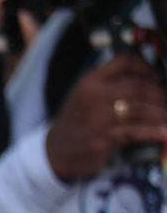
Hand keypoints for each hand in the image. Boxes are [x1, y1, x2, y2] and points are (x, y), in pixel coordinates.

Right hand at [46, 56, 166, 182]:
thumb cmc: (78, 120)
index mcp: (89, 82)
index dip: (145, 67)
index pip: (123, 62)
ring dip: (160, 113)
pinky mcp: (103, 139)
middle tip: (165, 100)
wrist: (56, 150)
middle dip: (158, 94)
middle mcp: (94, 97)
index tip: (156, 76)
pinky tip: (164, 132)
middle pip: (137, 87)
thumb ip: (109, 83)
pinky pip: (135, 132)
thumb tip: (148, 78)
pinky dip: (153, 132)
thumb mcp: (85, 94)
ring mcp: (98, 119)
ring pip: (140, 110)